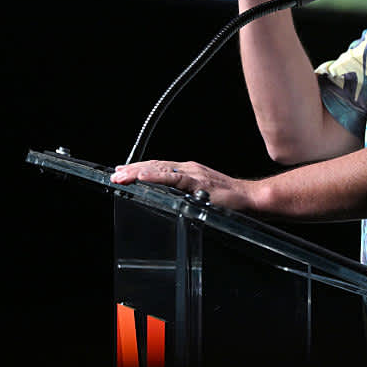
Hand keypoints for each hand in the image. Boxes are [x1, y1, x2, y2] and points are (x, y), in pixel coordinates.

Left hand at [110, 160, 255, 211]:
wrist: (252, 199)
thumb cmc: (232, 200)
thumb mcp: (204, 195)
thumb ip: (188, 194)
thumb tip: (171, 200)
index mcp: (189, 171)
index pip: (159, 167)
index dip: (140, 169)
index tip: (123, 172)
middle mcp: (189, 169)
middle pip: (155, 166)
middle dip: (133, 170)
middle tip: (114, 174)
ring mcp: (193, 174)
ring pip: (160, 170)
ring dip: (138, 173)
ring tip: (121, 176)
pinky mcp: (198, 183)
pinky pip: (173, 178)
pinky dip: (156, 177)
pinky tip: (143, 178)